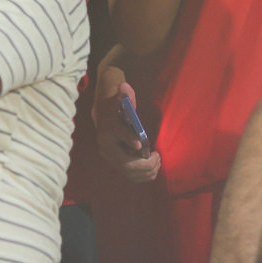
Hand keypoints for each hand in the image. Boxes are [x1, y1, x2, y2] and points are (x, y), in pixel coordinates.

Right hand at [93, 66, 159, 181]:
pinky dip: (144, 175)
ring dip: (147, 170)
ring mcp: (109, 157)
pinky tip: (153, 167)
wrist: (104, 117)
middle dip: (144, 162)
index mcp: (107, 127)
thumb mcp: (121, 99)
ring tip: (157, 161)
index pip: (116, 132)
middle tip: (157, 156)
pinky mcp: (115, 164)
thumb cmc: (117, 108)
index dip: (128, 138)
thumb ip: (125, 94)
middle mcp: (105, 145)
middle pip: (124, 161)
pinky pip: (130, 175)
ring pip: (129, 172)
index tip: (140, 144)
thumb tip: (124, 86)